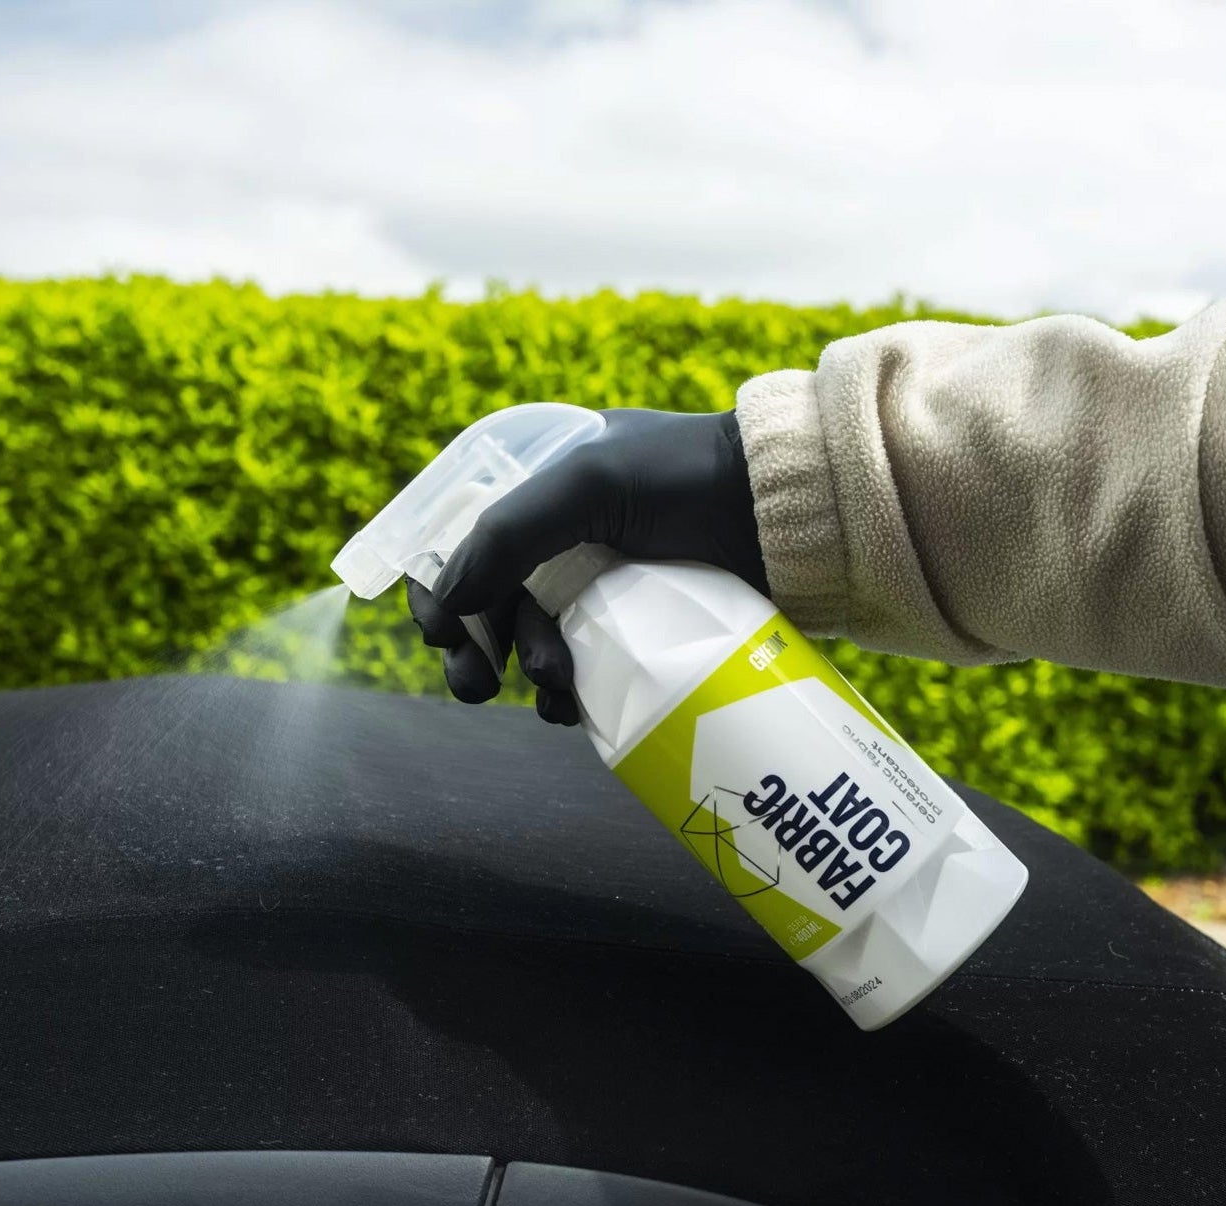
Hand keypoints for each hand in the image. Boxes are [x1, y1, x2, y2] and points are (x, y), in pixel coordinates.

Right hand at [406, 407, 764, 724]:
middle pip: (490, 605)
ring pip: (534, 644)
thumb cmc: (687, 478)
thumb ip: (509, 532)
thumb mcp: (590, 483)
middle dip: (475, 651)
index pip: (461, 543)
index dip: (440, 590)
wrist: (786, 513)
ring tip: (554, 687)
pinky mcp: (638, 629)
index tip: (443, 634)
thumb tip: (448, 598)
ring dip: (528, 673)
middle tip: (477, 687)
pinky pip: (586, 672)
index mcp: (539, 492)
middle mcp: (561, 540)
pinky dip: (570, 695)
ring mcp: (601, 588)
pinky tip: (575, 706)